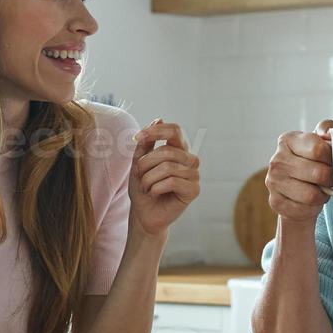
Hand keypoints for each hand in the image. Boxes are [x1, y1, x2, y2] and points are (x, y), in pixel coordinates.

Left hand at [129, 120, 199, 236]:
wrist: (144, 214)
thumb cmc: (142, 188)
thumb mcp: (138, 162)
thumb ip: (146, 143)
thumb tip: (159, 118)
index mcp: (178, 149)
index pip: (174, 130)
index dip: (157, 131)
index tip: (138, 136)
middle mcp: (189, 160)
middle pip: (167, 151)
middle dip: (146, 163)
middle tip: (139, 176)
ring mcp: (194, 175)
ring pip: (168, 167)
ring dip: (148, 179)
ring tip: (146, 187)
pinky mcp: (194, 190)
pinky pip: (172, 181)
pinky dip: (155, 188)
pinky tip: (154, 194)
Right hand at [266, 120, 332, 222]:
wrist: (297, 189)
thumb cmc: (313, 162)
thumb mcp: (320, 141)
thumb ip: (327, 129)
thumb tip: (329, 133)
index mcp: (287, 140)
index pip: (318, 149)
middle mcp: (277, 160)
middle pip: (318, 173)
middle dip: (331, 179)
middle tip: (332, 179)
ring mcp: (273, 181)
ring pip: (311, 195)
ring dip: (322, 195)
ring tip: (322, 190)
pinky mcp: (275, 201)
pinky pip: (303, 209)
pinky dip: (312, 208)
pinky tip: (311, 201)